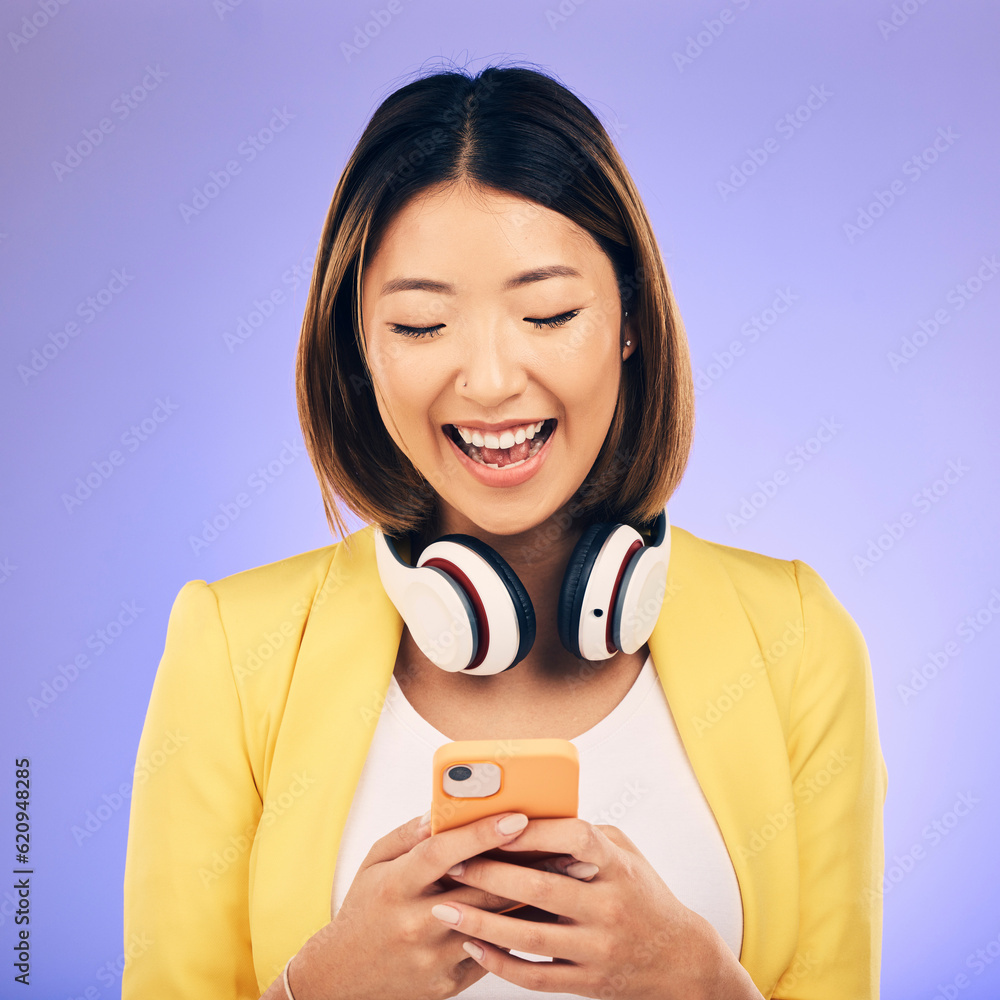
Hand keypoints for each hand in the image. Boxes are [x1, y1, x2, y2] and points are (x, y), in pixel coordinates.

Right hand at [289, 810, 544, 998]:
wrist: (343, 977)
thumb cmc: (364, 910)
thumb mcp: (375, 863)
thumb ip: (411, 836)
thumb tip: (445, 811)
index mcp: (396, 886)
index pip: (443, 853)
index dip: (482, 833)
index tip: (517, 816)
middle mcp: (415, 922)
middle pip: (482, 889)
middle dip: (527, 867)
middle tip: (567, 849)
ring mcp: (433, 956)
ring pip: (495, 923)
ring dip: (532, 899)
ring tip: (566, 878)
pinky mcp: (448, 982)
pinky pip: (492, 954)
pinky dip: (517, 932)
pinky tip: (543, 914)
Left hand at [430, 818, 727, 999]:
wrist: (680, 960)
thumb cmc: (642, 894)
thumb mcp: (625, 854)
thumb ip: (584, 836)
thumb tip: (531, 817)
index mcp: (618, 867)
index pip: (574, 838)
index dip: (533, 831)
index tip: (495, 825)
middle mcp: (609, 907)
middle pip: (540, 888)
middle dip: (489, 875)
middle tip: (452, 863)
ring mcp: (598, 949)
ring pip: (529, 937)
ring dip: (481, 923)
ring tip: (445, 909)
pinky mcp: (588, 983)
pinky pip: (535, 976)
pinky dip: (500, 963)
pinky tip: (473, 946)